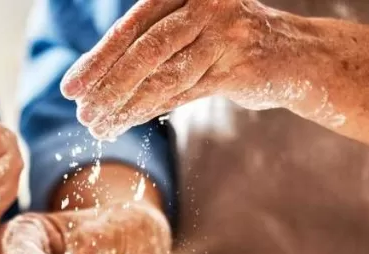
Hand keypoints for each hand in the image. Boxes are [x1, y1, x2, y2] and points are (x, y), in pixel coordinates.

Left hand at [61, 0, 308, 139]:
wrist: (297, 55)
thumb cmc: (230, 43)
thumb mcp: (190, 31)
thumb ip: (151, 45)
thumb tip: (93, 82)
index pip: (132, 26)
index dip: (98, 59)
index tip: (71, 88)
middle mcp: (207, 4)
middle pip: (145, 50)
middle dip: (107, 86)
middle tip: (81, 113)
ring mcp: (227, 33)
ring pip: (165, 76)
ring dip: (126, 106)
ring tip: (99, 126)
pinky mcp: (242, 65)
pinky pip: (186, 93)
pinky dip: (152, 111)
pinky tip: (127, 124)